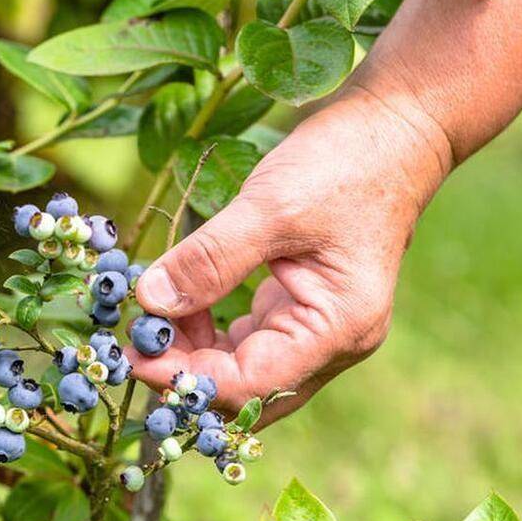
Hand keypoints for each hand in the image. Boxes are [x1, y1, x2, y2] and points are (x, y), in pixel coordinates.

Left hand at [128, 84, 453, 424]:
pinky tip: (177, 304)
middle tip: (126, 344)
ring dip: (192, 353)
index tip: (130, 356)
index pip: (250, 385)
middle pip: (247, 390)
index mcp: (338, 328)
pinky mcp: (302, 308)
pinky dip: (208, 331)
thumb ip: (209, 260)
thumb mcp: (269, 208)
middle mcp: (334, 342)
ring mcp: (320, 328)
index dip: (185, 377)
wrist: (395, 130)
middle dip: (185, 372)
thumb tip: (149, 302)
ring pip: (244, 368)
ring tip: (145, 320)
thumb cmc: (344, 164)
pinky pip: (248, 340)